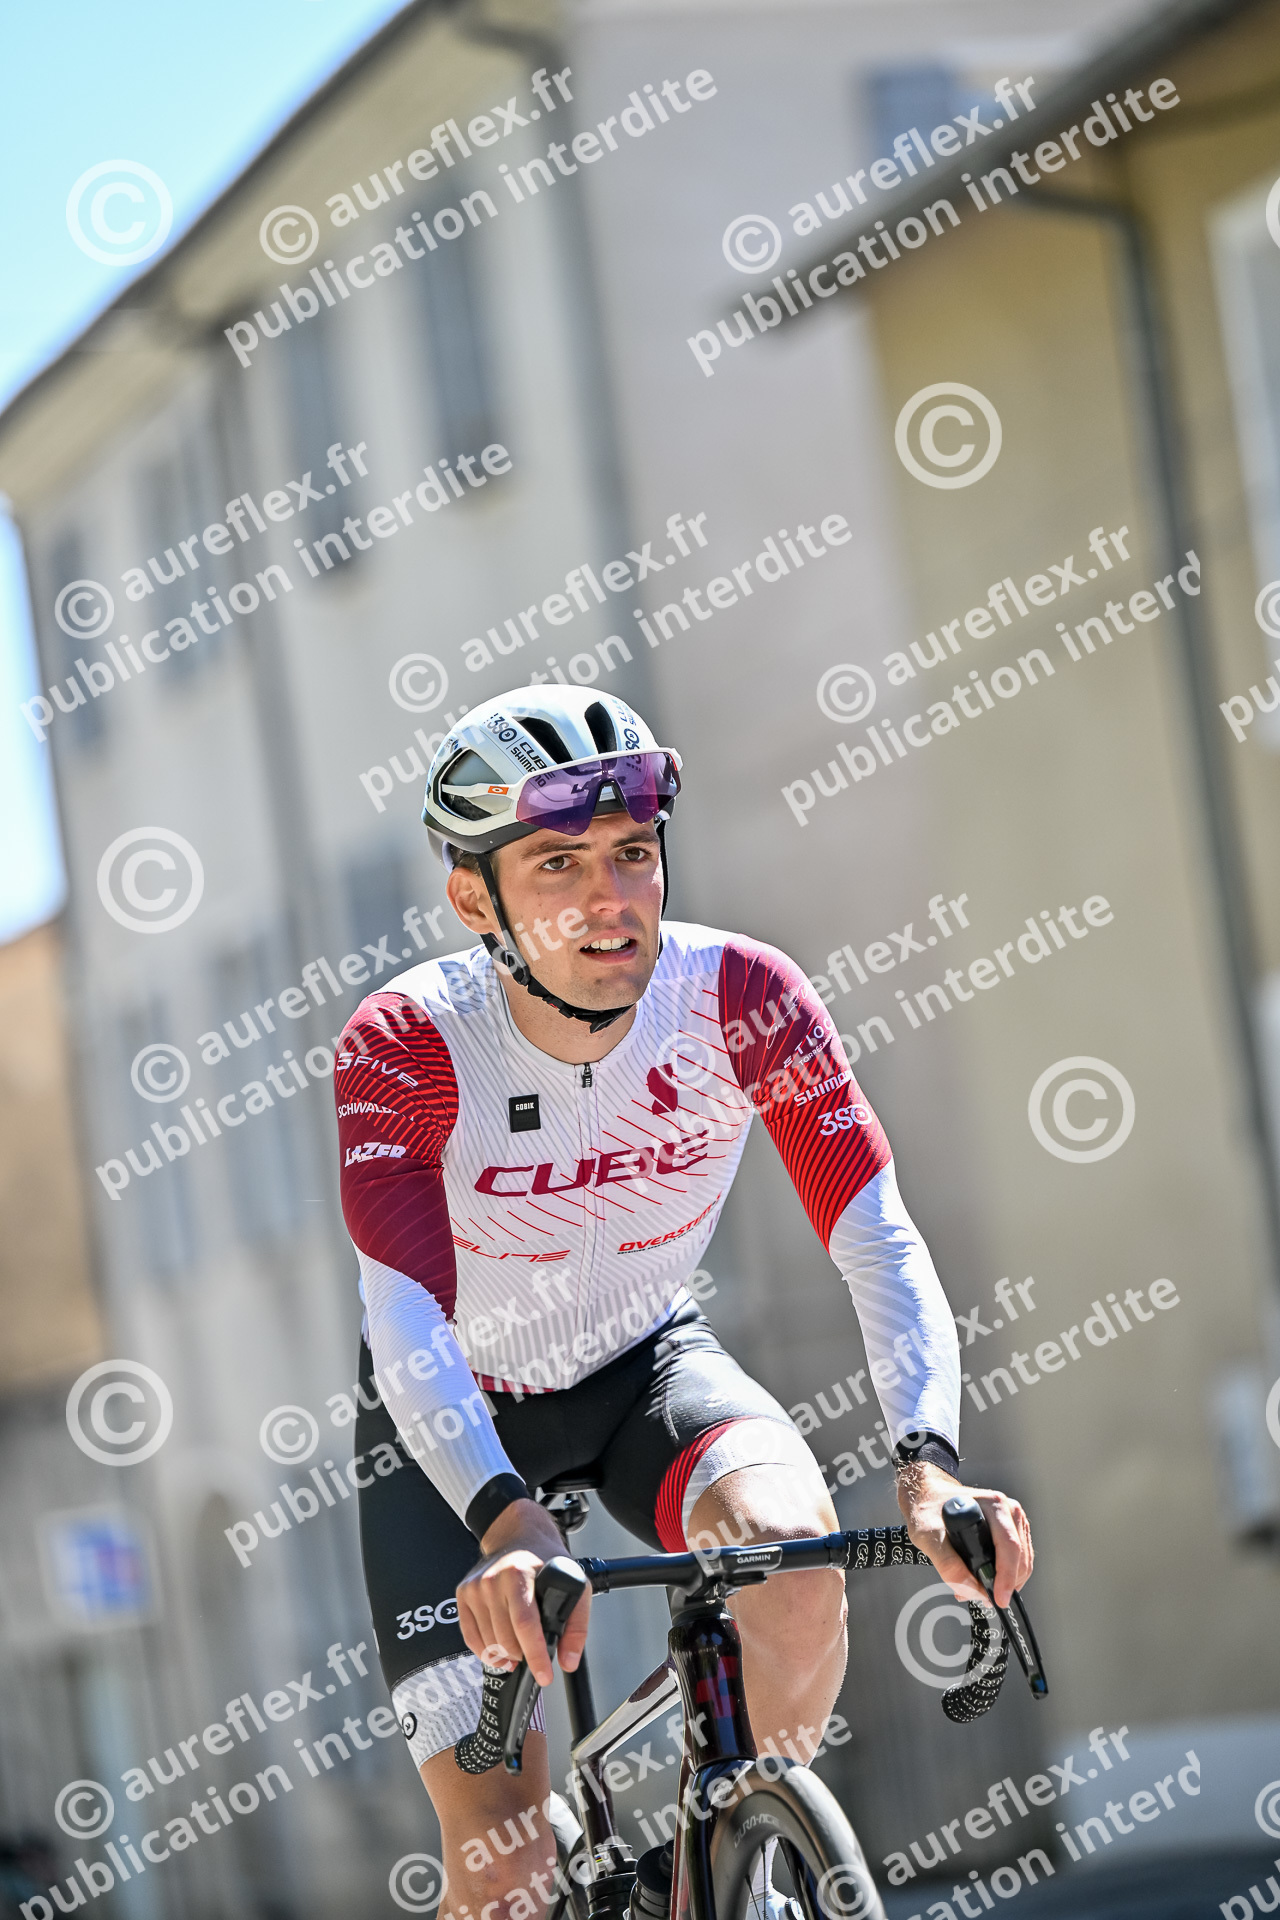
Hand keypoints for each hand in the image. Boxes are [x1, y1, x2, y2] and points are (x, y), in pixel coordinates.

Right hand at [457, 1499, 589, 1685]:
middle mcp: (493, 1580)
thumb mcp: (574, 1584)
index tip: (543, 1675)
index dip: (535, 1655)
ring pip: (488, 1642)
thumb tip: (567, 1659)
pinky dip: (485, 1651)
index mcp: (519, 1574)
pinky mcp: (464, 1594)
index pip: (525, 1625)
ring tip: (518, 1652)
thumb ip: (576, 1626)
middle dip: (523, 1656)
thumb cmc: (545, 1559)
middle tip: (533, 1656)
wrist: (518, 1535)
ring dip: (505, 1656)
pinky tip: (499, 1651)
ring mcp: (475, 1587)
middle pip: (505, 1638)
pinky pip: (470, 1636)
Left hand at [896, 1463, 1032, 1608]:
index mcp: (992, 1505)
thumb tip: (972, 1589)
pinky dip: (1006, 1574)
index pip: (1009, 1546)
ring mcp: (1012, 1519)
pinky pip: (1018, 1559)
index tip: (999, 1598)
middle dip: (1005, 1584)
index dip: (1006, 1576)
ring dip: (1006, 1581)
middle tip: (982, 1597)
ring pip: (1022, 1561)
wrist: (927, 1495)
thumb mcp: (928, 1537)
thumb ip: (948, 1565)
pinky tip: (986, 1579)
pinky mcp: (1012, 1529)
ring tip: (978, 1588)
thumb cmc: (928, 1509)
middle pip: (1019, 1556)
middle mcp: (1007, 1509)